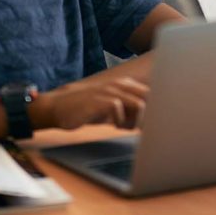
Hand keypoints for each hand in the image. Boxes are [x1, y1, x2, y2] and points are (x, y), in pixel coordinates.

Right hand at [32, 77, 148, 130]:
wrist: (58, 108)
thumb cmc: (87, 109)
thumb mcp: (112, 106)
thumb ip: (131, 109)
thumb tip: (151, 122)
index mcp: (126, 85)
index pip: (153, 94)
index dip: (157, 110)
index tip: (153, 124)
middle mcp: (120, 85)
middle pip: (151, 98)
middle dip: (150, 116)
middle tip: (140, 129)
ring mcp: (109, 91)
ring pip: (139, 104)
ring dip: (136, 121)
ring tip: (124, 127)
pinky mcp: (99, 100)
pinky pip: (118, 108)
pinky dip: (120, 122)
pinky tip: (113, 126)